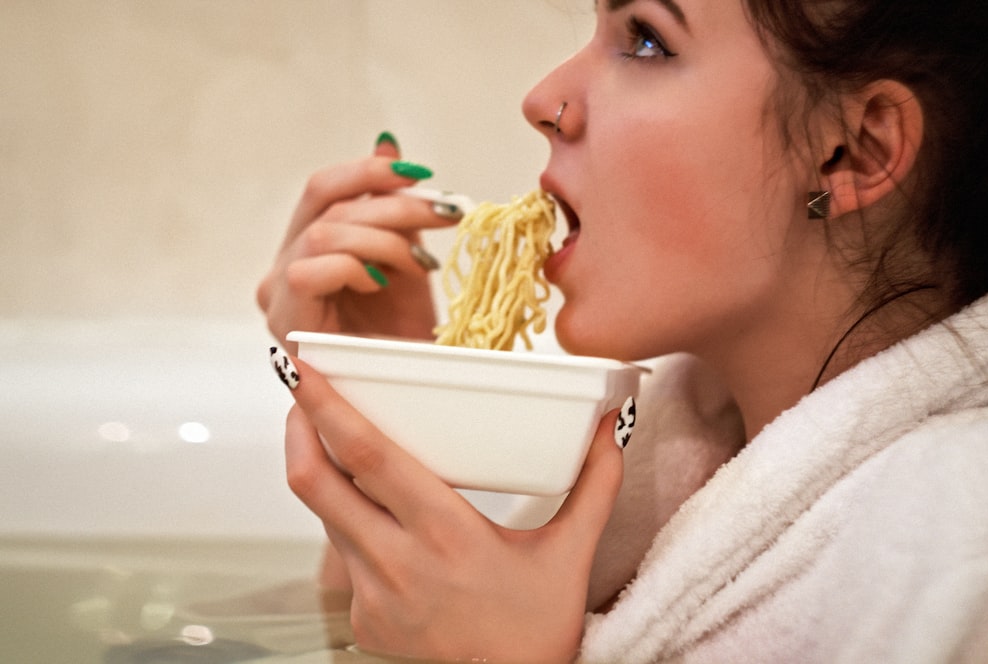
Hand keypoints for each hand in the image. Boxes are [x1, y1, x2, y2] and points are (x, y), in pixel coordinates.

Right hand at [257, 135, 455, 348]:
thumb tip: (387, 143)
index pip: (324, 188)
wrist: (403, 395)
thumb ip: (388, 207)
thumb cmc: (401, 336)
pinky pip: (310, 270)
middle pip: (324, 202)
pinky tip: (384, 284)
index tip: (422, 174)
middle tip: (445, 214)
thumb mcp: (404, 257)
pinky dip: (355, 268)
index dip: (370, 171)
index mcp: (306, 246)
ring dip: (384, 240)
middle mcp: (283, 266)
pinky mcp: (284, 321)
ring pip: (323, 234)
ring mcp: (278, 294)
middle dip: (393, 203)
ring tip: (421, 264)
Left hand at [282, 356, 626, 662]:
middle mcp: (398, 562)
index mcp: (447, 534)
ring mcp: (372, 595)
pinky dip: (349, 523)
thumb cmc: (537, 630)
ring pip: (326, 516)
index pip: (368, 457)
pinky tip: (374, 515)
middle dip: (300, 428)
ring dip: (323, 473)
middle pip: (317, 483)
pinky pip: (342, 555)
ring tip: (335, 440)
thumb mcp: (571, 554)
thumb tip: (612, 428)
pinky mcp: (362, 620)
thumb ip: (594, 485)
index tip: (304, 371)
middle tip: (303, 393)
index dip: (327, 409)